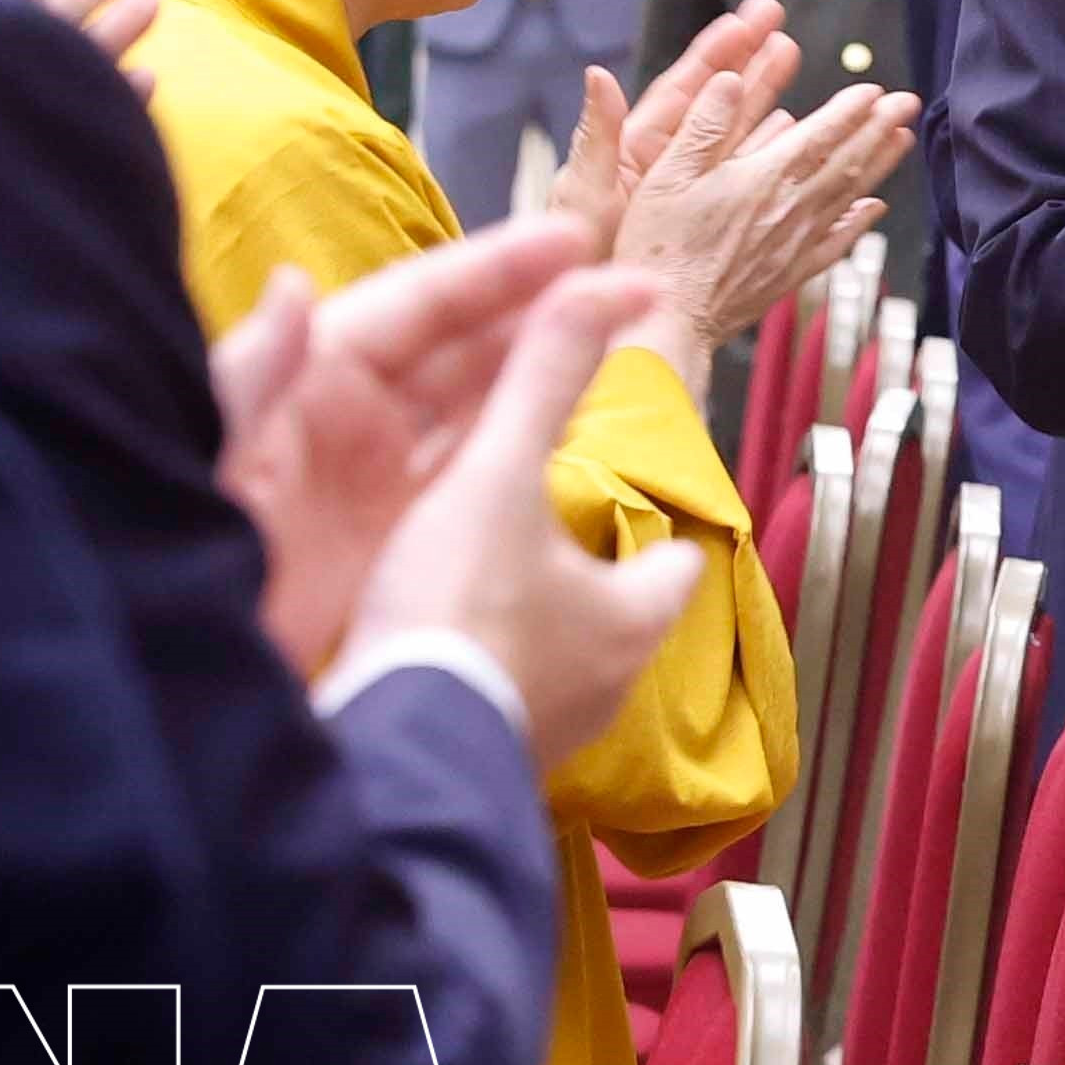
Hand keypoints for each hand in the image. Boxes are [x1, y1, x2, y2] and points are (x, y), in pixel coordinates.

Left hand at [211, 217, 594, 671]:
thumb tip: (295, 287)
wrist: (185, 675)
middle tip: (634, 285)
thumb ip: (248, 379)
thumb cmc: (188, 557)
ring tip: (625, 332)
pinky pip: (474, 467)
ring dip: (546, 363)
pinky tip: (573, 419)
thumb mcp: (212, 464)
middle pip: (462, 342)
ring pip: (477, 398)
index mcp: (312, 377)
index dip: (497, 268)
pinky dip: (524, 434)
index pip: (418, 304)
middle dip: (545, 306)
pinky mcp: (392, 531)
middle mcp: (349, 410)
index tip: (576, 241)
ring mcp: (374, 471)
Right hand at [336, 262, 711, 769]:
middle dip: (592, 590)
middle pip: (622, 624)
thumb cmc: (458, 608)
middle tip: (550, 553)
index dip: (657, 536)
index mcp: (635, 613)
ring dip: (537, 641)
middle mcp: (613, 687)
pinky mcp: (493, 771)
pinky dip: (485, 686)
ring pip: (566, 674)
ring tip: (490, 605)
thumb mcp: (496, 476)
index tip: (638, 519)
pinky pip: (503, 717)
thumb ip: (540, 385)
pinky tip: (439, 666)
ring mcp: (555, 738)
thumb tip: (593, 293)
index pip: (676, 565)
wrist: (389, 751)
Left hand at [547, 0, 788, 255]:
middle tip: (781, 26)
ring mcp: (694, 193)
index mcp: (639, 147)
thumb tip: (596, 76)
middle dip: (752, 63)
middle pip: (720, 103)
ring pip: (742, 139)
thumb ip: (595, 135)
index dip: (719, 52)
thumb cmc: (574, 260)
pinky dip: (781, 165)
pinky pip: (753, 186)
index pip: (686, 87)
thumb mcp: (581, 194)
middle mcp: (670, 164)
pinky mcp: (712, 224)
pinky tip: (807, 149)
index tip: (750, 19)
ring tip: (797, 71)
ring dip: (771, 103)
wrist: (592, 320)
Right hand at [612, 68, 918, 369]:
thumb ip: (704, 125)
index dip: (850, 109)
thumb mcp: (666, 175)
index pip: (821, 134)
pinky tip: (874, 208)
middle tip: (907, 103)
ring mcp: (797, 243)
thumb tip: (729, 81)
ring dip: (879, 164)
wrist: (672, 320)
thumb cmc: (661, 249)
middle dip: (879, 127)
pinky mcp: (792, 272)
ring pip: (850, 195)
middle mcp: (791, 208)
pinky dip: (860, 221)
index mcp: (764, 178)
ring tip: (903, 140)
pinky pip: (838, 241)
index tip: (875, 90)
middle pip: (847, 159)